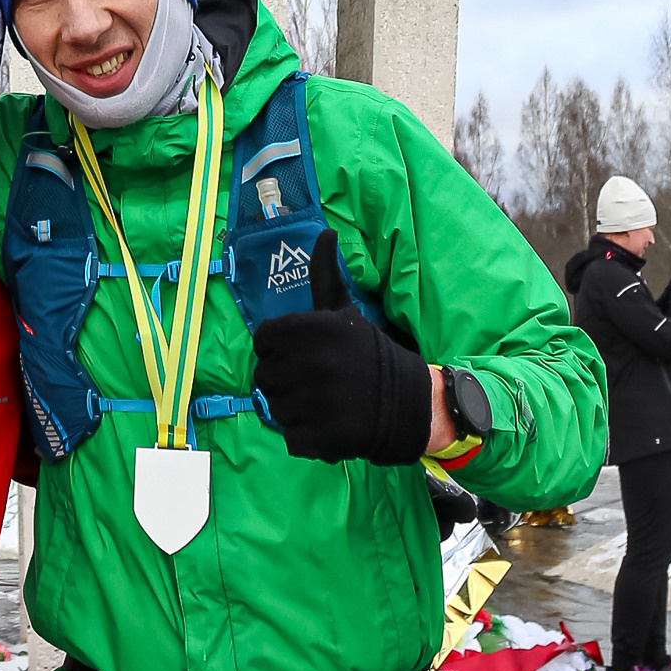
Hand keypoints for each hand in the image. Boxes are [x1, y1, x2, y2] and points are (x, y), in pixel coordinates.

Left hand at [252, 231, 434, 466]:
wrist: (407, 401)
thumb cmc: (367, 352)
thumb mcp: (344, 311)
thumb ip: (325, 274)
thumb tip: (325, 232)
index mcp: (311, 329)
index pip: (263, 339)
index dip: (278, 347)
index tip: (299, 353)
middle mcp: (310, 363)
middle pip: (264, 376)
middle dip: (285, 380)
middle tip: (314, 381)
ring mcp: (313, 402)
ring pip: (274, 408)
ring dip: (294, 409)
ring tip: (323, 402)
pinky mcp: (319, 437)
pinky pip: (290, 437)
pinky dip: (306, 436)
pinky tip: (328, 424)